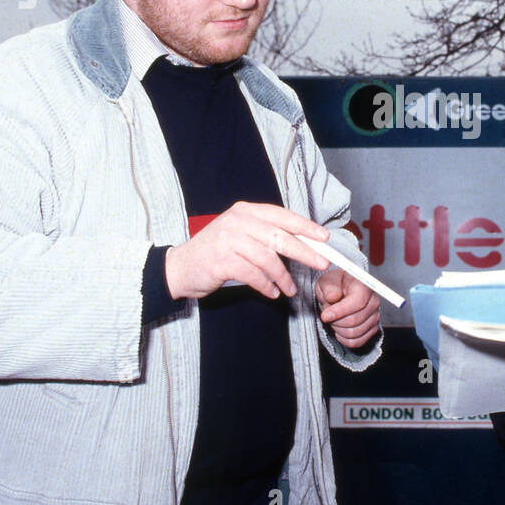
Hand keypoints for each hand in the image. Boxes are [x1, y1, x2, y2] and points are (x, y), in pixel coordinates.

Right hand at [165, 202, 330, 300]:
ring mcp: (229, 240)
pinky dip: (267, 286)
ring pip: (268, 259)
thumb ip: (265, 235)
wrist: (180, 267)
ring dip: (284, 277)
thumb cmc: (216, 252)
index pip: (282, 215)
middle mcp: (238, 222)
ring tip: (291, 290)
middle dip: (305, 251)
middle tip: (321, 263)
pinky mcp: (222, 261)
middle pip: (280, 236)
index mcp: (246, 211)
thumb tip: (303, 245)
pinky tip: (272, 292)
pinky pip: (254, 275)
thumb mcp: (240, 234)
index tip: (324, 237)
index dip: (305, 226)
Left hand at [315, 268, 380, 349]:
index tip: (325, 315)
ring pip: (354, 333)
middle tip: (327, 314)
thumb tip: (333, 296)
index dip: (340, 311)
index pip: (357, 302)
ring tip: (334, 319)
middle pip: (354, 320)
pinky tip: (339, 329)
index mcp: (364, 286)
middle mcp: (373, 302)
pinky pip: (357, 342)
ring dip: (338, 329)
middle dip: (335, 320)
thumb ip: (330, 287)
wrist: (340, 291)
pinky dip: (344, 338)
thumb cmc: (335, 285)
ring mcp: (375, 317)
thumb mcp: (327, 280)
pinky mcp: (372, 329)